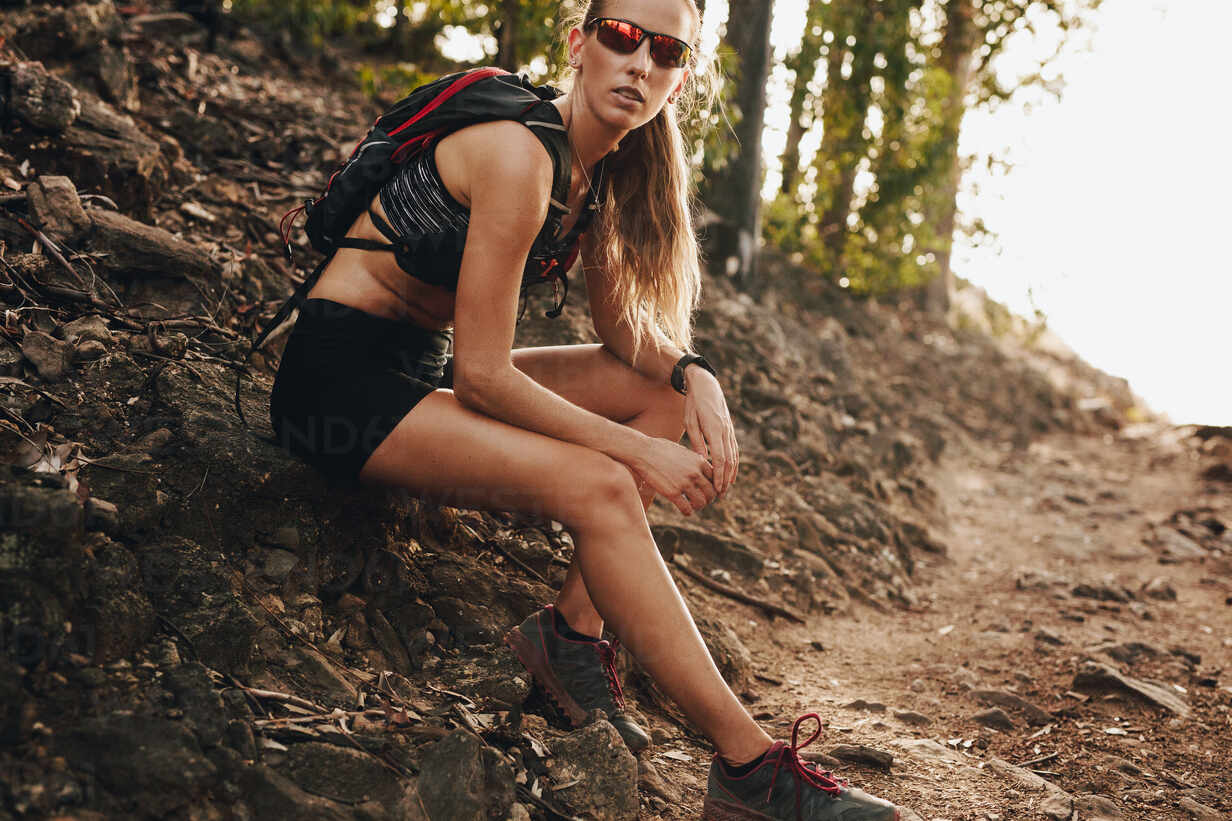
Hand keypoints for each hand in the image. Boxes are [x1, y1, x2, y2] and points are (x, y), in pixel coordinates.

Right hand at [627, 435, 717, 516]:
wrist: (642, 451)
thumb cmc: (660, 449)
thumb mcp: (682, 450)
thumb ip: (693, 460)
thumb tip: (700, 466)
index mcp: (699, 461)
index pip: (716, 478)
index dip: (714, 486)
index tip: (710, 490)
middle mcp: (695, 473)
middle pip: (712, 492)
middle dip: (709, 498)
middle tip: (703, 501)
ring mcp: (684, 483)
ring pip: (701, 502)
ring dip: (699, 506)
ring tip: (694, 506)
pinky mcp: (672, 493)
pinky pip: (687, 508)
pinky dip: (688, 512)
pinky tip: (685, 511)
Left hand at [681, 366, 738, 495]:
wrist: (706, 385)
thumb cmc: (693, 404)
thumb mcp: (690, 422)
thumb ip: (696, 442)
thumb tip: (701, 462)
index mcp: (714, 430)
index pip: (719, 458)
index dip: (719, 476)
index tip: (717, 489)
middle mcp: (725, 431)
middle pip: (729, 461)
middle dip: (726, 479)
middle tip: (721, 495)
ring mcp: (729, 430)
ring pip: (734, 456)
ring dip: (731, 473)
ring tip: (726, 487)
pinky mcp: (729, 429)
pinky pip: (734, 449)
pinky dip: (734, 463)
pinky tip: (730, 472)